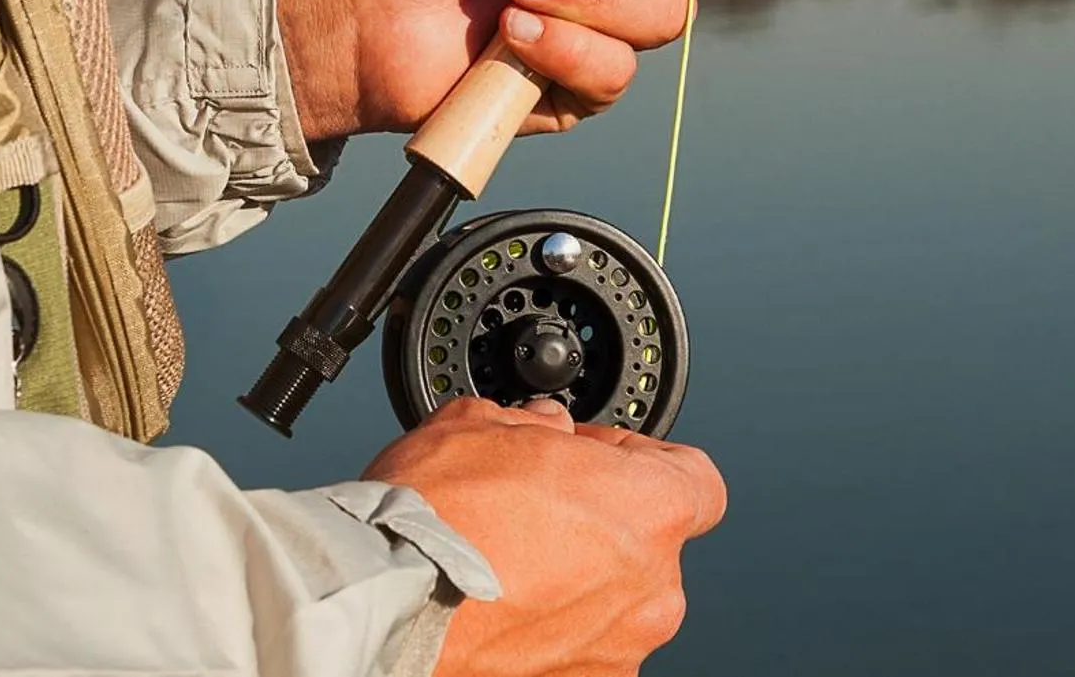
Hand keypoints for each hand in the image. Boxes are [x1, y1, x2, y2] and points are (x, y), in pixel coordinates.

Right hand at [364, 398, 725, 676]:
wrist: (378, 613)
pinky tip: (498, 612)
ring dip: (575, 583)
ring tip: (505, 566)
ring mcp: (617, 653)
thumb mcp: (479, 425)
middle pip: (650, 544)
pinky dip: (550, 633)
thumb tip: (544, 427)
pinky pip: (579, 650)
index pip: (696, 477)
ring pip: (614, 604)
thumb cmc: (431, 525)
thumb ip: (535, 422)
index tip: (598, 456)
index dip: (642, 459)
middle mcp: (651, 590)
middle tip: (537, 507)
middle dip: (600, 522)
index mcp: (650, 510)